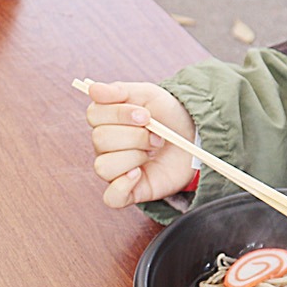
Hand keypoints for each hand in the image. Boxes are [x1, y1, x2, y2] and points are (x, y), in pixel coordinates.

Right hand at [84, 80, 197, 208]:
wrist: (194, 137)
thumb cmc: (167, 116)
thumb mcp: (148, 94)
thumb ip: (119, 90)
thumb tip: (93, 88)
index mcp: (104, 120)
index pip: (94, 115)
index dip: (120, 114)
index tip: (145, 114)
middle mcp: (104, 146)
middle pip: (100, 140)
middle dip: (135, 135)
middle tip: (157, 135)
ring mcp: (114, 170)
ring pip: (104, 166)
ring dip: (134, 156)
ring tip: (153, 152)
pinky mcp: (128, 192)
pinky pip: (112, 197)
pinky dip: (123, 186)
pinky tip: (138, 174)